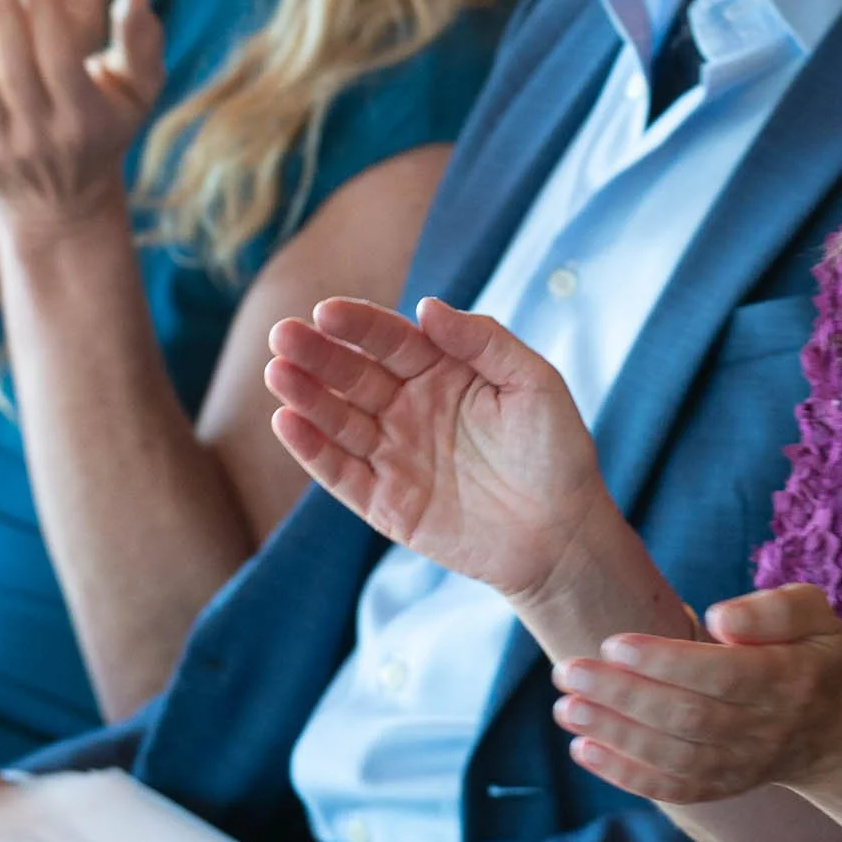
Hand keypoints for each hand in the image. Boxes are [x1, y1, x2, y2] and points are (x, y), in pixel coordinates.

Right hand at [265, 295, 613, 605]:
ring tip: (277, 372)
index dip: (357, 324)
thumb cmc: (556, 452)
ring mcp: (393, 454)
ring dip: (305, 396)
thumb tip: (426, 306)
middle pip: (353, 374)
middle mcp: (408, 407)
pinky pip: (340, 473)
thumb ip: (484, 341)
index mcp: (440, 371)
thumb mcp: (534, 384)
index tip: (326, 312)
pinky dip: (312, 449)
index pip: (390, 339)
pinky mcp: (384, 503)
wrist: (563, 536)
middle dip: (316, 353)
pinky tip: (287, 423)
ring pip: (338, 419)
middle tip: (283, 334)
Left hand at [553, 583, 841, 806]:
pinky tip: (583, 750)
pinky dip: (626, 775)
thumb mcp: (814, 615)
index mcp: (786, 680)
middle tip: (567, 671)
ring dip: (614, 736)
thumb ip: (774, 609)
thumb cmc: (811, 652)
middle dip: (622, 696)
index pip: (721, 676)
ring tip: (565, 708)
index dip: (665, 663)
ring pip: (674, 757)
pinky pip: (674, 788)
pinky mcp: (723, 786)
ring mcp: (742, 764)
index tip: (613, 644)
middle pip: (687, 718)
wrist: (835, 727)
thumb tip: (720, 620)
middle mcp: (764, 729)